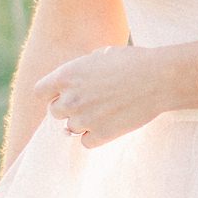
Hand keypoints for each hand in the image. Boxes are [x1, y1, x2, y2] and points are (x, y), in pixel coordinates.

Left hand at [33, 45, 168, 146]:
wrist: (158, 79)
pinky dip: (95, 137)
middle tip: (89, 103)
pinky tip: (109, 125)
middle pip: (54, 112)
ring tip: (104, 113)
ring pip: (70, 129)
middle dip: (68, 108)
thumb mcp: (102, 54)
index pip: (39, 92)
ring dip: (83, 123)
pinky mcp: (100, 135)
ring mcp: (84, 119)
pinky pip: (86, 142)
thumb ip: (83, 68)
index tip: (64, 93)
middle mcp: (70, 98)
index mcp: (67, 75)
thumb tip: (79, 78)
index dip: (52, 93)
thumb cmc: (134, 62)